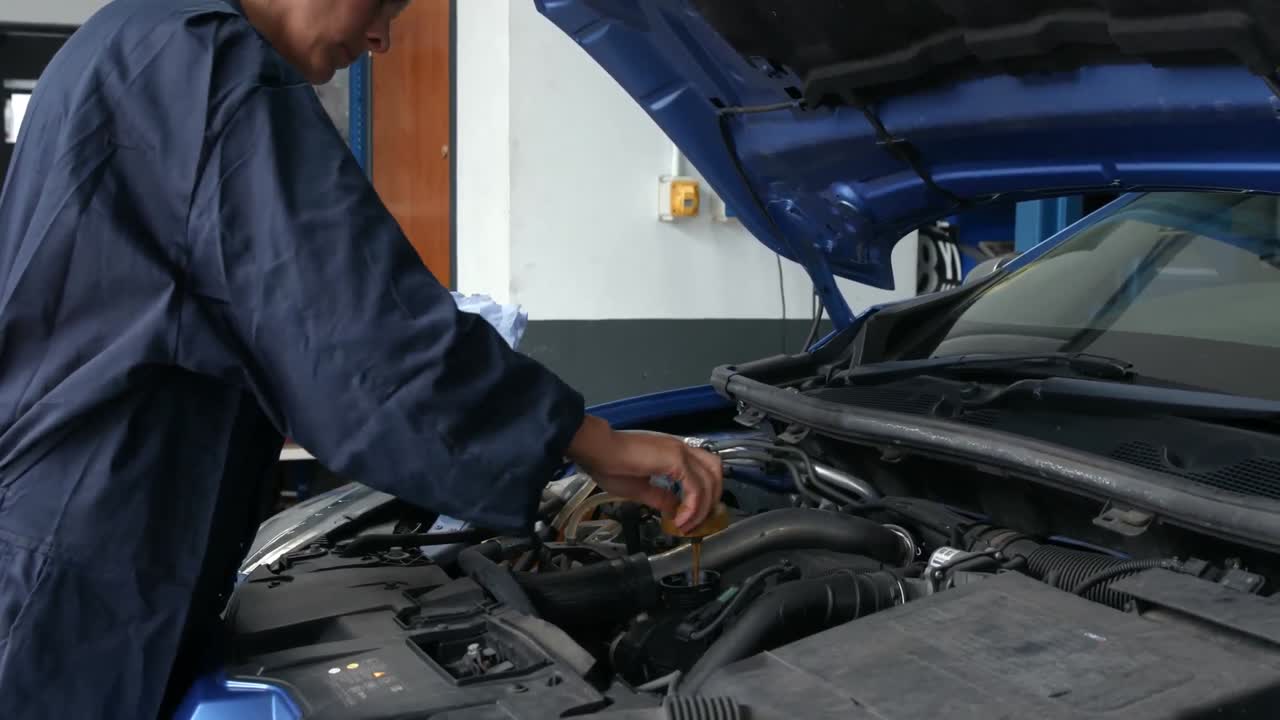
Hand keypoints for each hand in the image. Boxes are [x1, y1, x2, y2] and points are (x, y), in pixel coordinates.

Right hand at [565, 415, 722, 533]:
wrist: (596, 449)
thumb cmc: (609, 465)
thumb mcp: (639, 488)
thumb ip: (661, 498)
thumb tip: (675, 509)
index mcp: (673, 453)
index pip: (703, 472)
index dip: (702, 498)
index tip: (690, 520)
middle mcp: (681, 449)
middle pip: (715, 473)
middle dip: (712, 500)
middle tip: (699, 522)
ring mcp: (680, 452)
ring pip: (711, 480)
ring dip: (704, 507)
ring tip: (690, 524)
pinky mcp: (676, 460)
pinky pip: (696, 487)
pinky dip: (693, 507)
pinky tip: (681, 520)